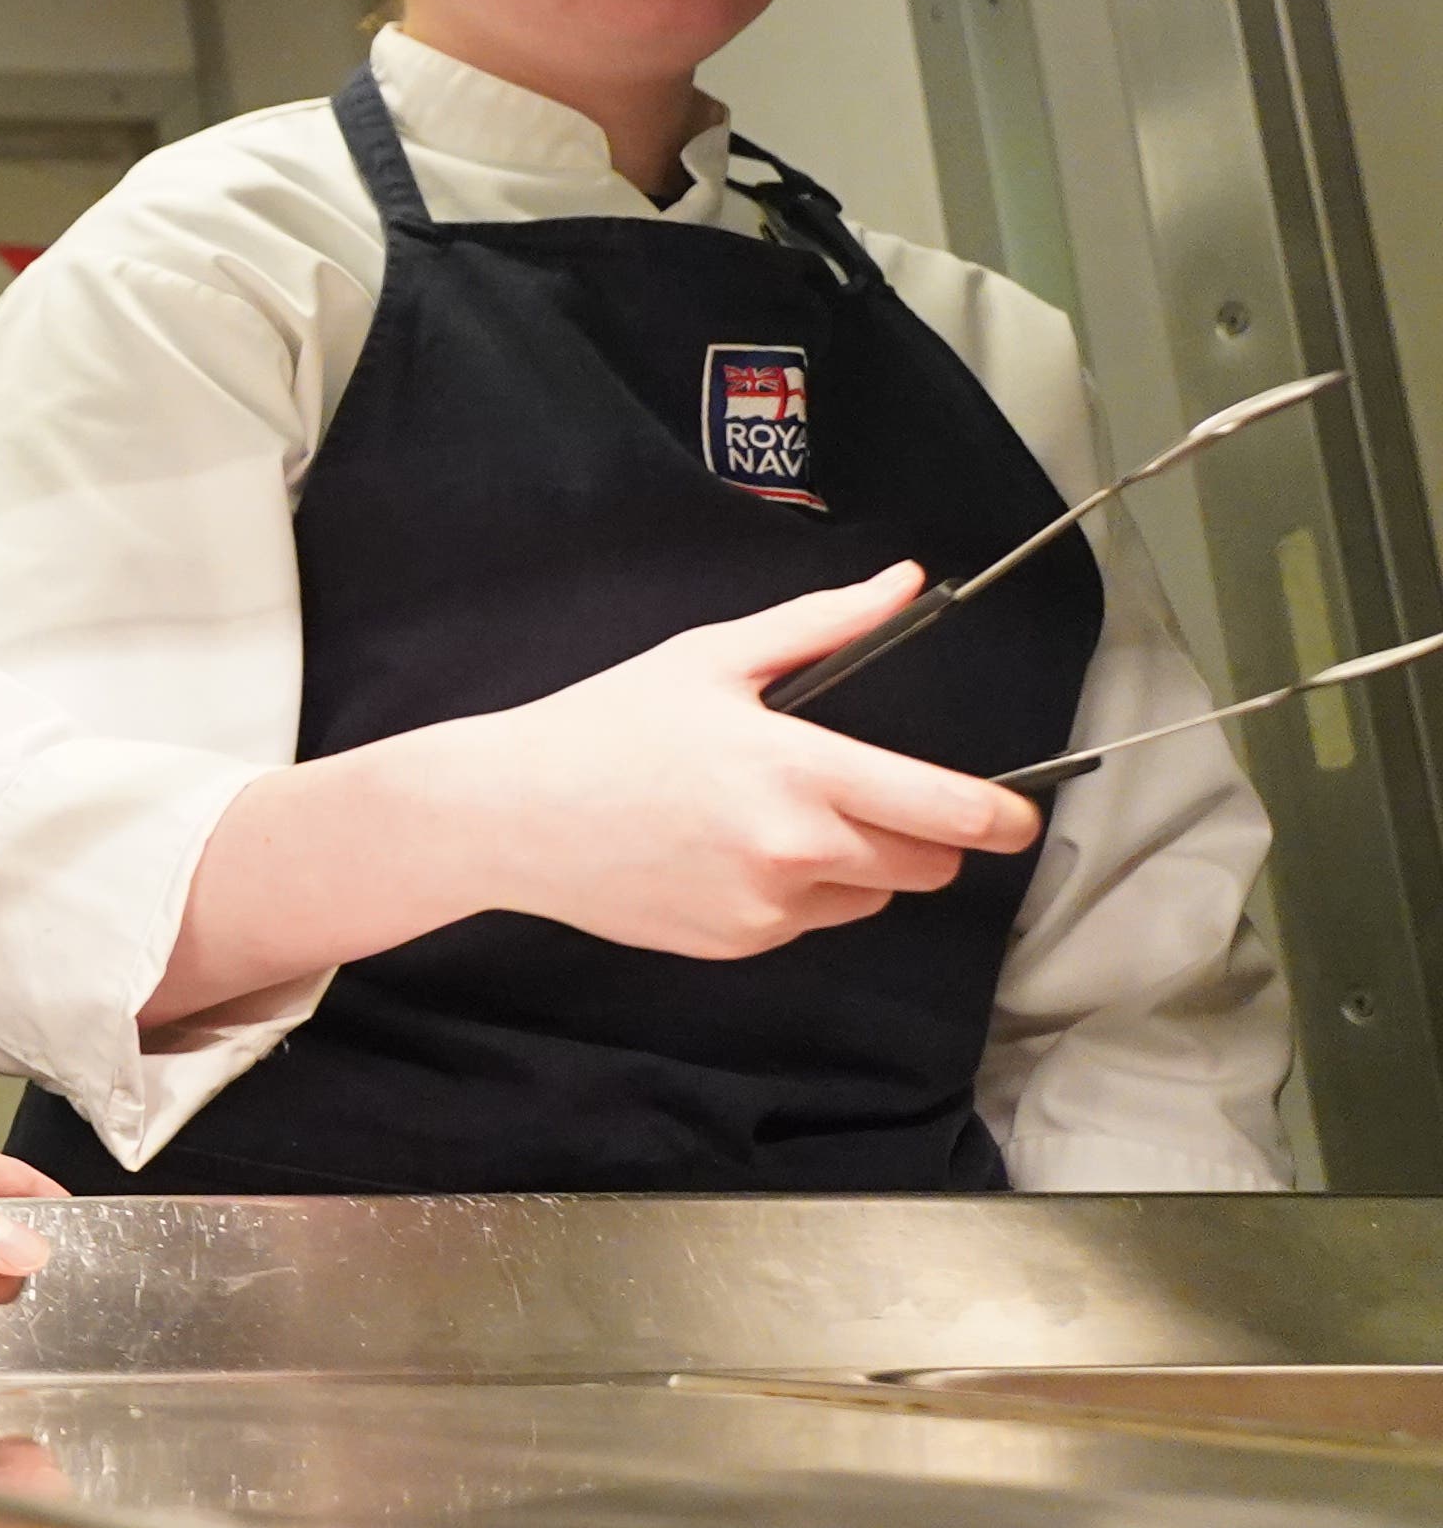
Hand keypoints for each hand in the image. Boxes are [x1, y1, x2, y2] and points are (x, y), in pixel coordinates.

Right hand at [150, 567, 1041, 1033]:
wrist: (510, 815)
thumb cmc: (606, 726)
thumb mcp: (710, 658)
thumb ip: (824, 625)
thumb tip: (905, 582)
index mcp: (801, 770)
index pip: (947, 811)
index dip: (1002, 818)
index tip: (1018, 818)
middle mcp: (796, 849)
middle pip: (924, 865)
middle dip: (918, 835)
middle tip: (866, 798)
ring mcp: (767, 907)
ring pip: (869, 898)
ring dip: (855, 866)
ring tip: (777, 823)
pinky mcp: (737, 945)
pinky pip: (806, 923)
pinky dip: (793, 894)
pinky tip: (727, 854)